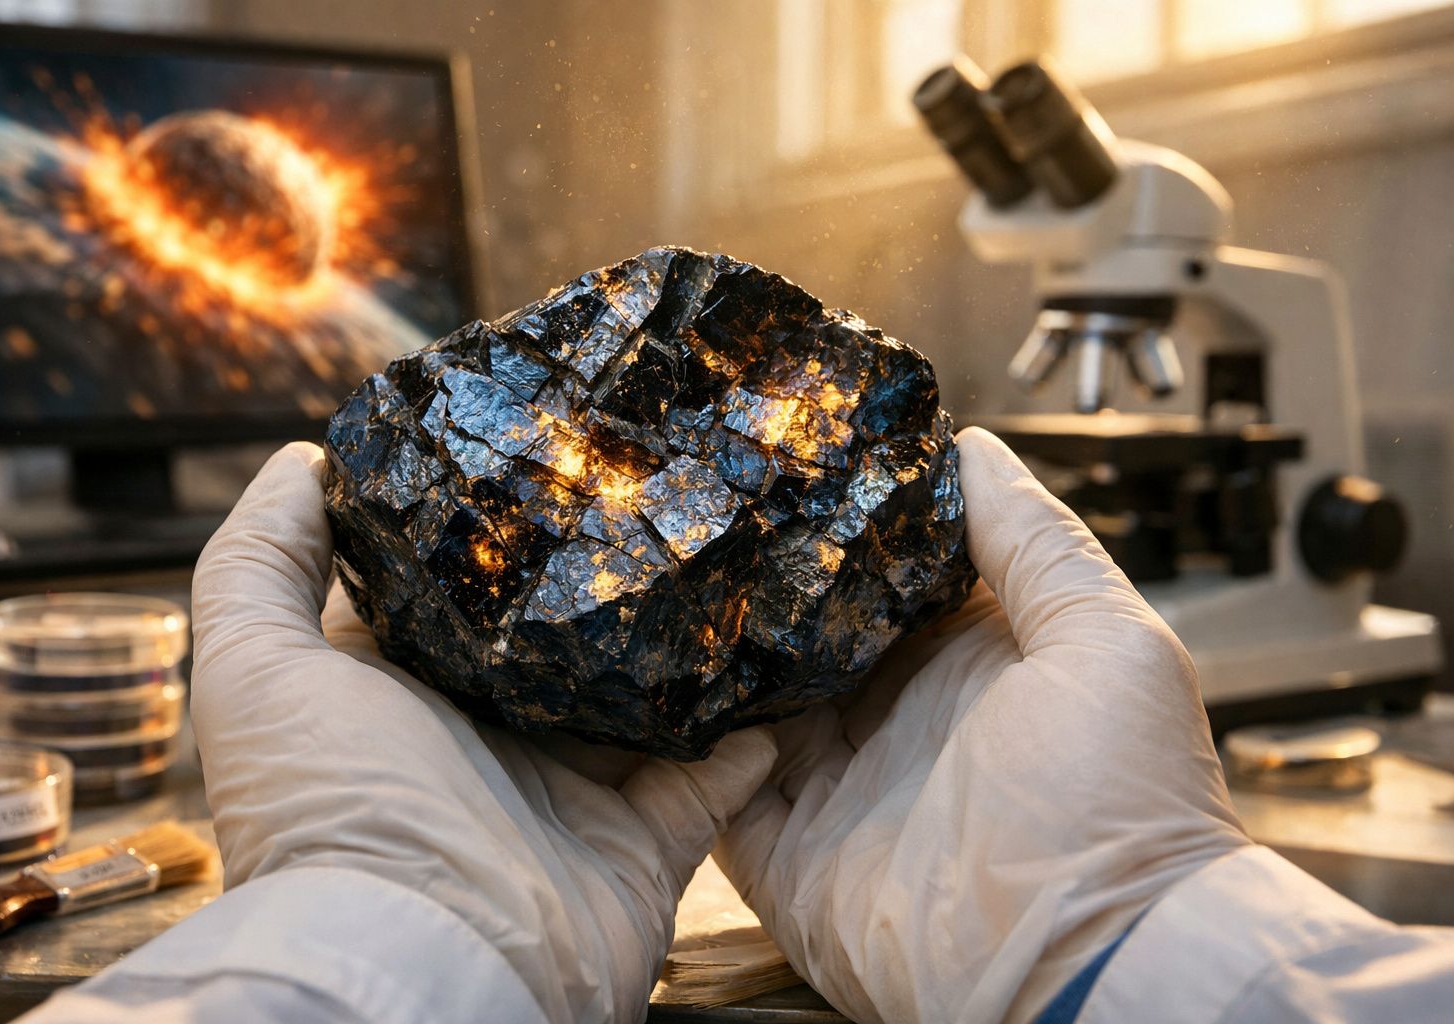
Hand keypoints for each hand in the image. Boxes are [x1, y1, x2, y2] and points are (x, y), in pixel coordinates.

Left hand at [191, 442, 776, 1022]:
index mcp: (406, 691)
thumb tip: (305, 463)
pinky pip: (712, 778)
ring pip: (643, 698)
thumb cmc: (327, 809)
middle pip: (562, 637)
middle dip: (604, 572)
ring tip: (736, 553)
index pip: (457, 588)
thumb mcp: (256, 667)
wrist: (421, 958)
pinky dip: (748, 734)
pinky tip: (781, 664)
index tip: (541, 440)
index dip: (492, 522)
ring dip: (687, 640)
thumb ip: (259, 560)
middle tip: (662, 482)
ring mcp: (572, 791)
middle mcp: (491, 736)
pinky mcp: (643, 840)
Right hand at [714, 428, 1248, 1023]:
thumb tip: (971, 449)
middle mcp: (896, 719)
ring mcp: (837, 786)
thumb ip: (1037, 541)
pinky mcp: (787, 852)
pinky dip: (688, 743)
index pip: (886, 576)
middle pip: (807, 633)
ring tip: (660, 577)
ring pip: (751, 700)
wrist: (1091, 960)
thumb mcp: (1106, 638)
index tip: (788, 459)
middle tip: (701, 507)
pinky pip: (717, 787)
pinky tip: (654, 681)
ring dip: (712, 652)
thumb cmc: (1126, 800)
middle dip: (759, 581)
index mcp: (968, 663)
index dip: (841, 522)